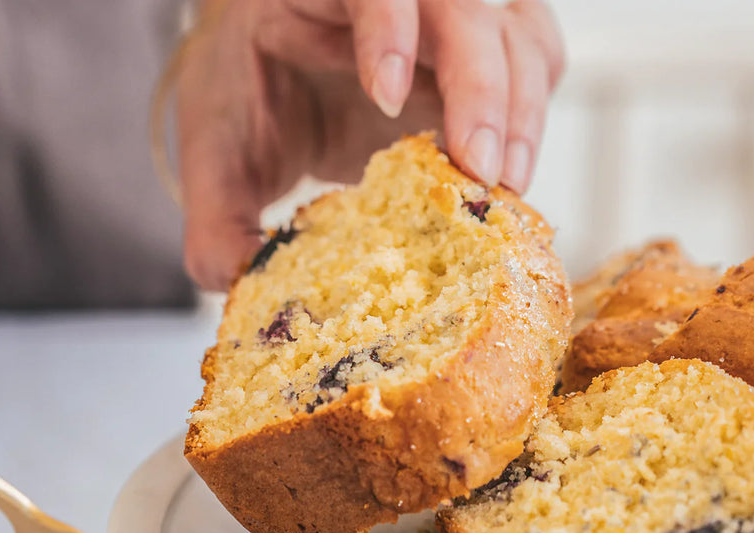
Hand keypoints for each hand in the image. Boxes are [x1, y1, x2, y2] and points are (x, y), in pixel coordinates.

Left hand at [176, 0, 564, 289]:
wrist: (264, 77)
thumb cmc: (243, 99)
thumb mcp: (216, 157)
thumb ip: (215, 219)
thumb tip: (238, 284)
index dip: (389, 29)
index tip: (387, 100)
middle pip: (466, 6)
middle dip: (480, 89)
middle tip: (478, 172)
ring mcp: (448, 21)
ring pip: (517, 33)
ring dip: (521, 110)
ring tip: (503, 185)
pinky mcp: (483, 57)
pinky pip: (538, 61)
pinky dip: (534, 116)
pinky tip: (509, 172)